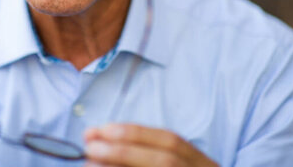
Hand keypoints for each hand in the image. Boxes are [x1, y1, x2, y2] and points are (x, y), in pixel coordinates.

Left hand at [84, 124, 217, 166]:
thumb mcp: (182, 166)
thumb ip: (149, 156)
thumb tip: (103, 143)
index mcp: (203, 163)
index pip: (171, 141)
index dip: (135, 133)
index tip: (101, 129)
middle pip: (165, 161)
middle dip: (124, 150)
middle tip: (90, 145)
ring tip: (90, 165)